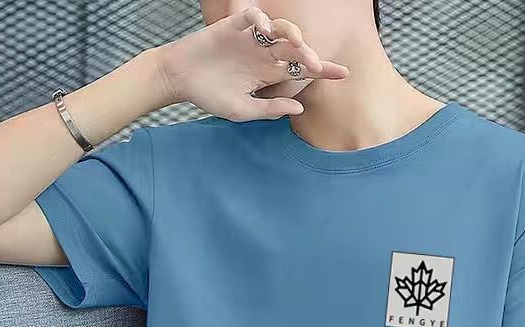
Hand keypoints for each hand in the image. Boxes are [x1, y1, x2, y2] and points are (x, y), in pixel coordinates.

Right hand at [157, 4, 348, 121]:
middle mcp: (265, 55)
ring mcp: (251, 40)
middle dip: (309, 56)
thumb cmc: (210, 96)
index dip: (323, 71)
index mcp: (269, 75)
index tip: (343, 73)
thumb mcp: (242, 110)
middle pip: (296, 51)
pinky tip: (266, 29)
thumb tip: (299, 108)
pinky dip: (261, 20)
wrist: (181, 78)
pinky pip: (253, 18)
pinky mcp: (234, 26)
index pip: (301, 72)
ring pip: (281, 31)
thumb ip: (269, 109)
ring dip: (292, 35)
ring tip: (298, 46)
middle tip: (316, 65)